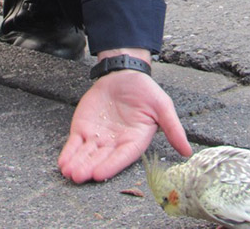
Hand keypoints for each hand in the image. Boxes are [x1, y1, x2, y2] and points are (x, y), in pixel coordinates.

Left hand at [58, 50, 191, 182]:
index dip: (111, 165)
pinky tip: (62, 162)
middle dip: (89, 167)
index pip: (123, 156)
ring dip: (77, 164)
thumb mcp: (163, 106)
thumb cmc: (146, 91)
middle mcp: (115, 144)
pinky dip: (68, 153)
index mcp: (135, 141)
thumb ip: (173, 128)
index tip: (100, 173)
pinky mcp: (83, 129)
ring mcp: (98, 138)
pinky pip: (74, 144)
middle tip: (78, 176)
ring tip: (68, 172)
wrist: (124, 73)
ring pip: (86, 154)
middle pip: (101, 159)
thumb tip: (188, 152)